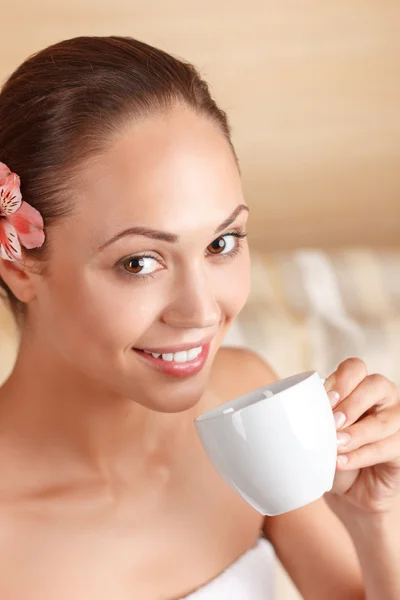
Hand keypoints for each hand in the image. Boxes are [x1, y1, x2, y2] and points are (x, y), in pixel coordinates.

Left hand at [323, 358, 399, 516]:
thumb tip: (306, 413)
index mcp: (358, 386)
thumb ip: (316, 417)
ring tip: (336, 445)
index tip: (326, 399)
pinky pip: (389, 447)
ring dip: (357, 432)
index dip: (342, 380)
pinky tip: (341, 462)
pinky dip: (362, 455)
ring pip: (386, 419)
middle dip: (352, 404)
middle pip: (377, 384)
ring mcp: (396, 421)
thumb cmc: (331, 453)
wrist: (346, 491)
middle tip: (333, 422)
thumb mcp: (318, 431)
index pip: (355, 368)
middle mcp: (382, 398)